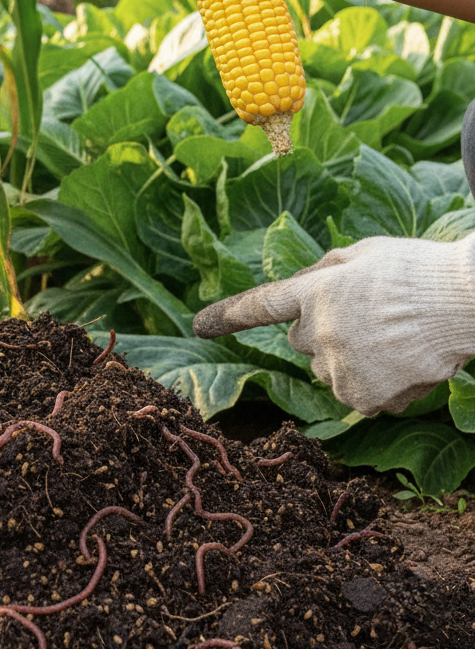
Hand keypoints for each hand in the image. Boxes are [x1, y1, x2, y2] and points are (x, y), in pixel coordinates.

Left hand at [192, 234, 474, 415]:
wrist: (465, 303)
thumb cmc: (417, 271)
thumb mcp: (362, 253)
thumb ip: (322, 271)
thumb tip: (298, 287)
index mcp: (315, 290)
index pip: (260, 304)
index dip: (228, 315)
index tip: (199, 325)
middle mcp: (318, 330)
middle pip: (300, 341)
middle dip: (322, 332)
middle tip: (366, 319)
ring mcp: (339, 366)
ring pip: (327, 370)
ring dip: (348, 360)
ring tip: (391, 341)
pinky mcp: (363, 396)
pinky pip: (356, 395)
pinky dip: (375, 385)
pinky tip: (402, 363)